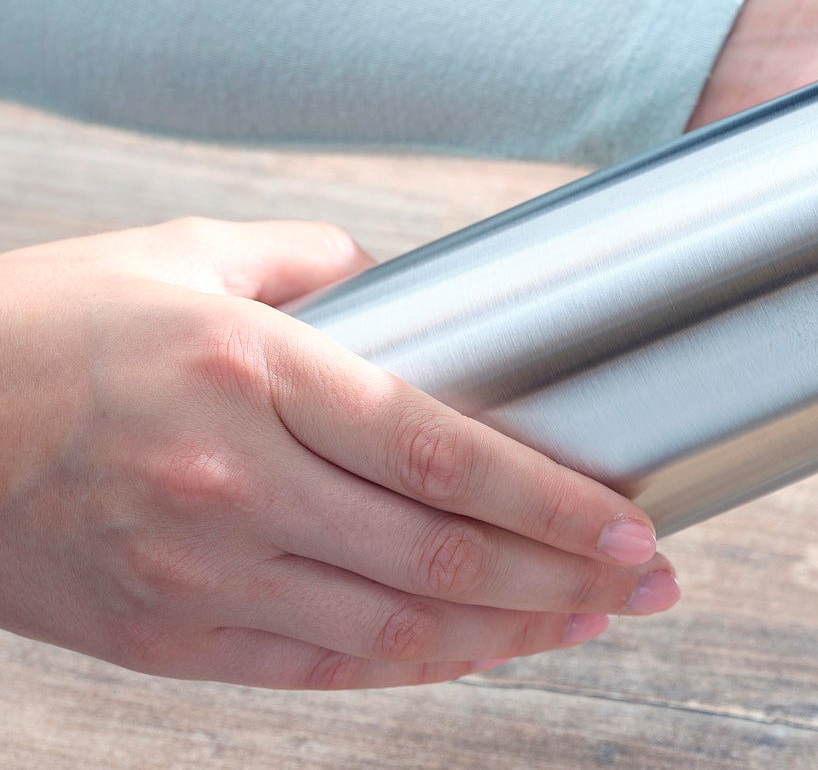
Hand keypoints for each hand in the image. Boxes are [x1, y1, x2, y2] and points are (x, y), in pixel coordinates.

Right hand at [0, 219, 680, 689]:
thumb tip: (393, 278)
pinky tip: (475, 651)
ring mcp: (199, 571)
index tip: (630, 523)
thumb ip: (308, 262)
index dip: (554, 501)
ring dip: (509, 633)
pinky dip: (411, 666)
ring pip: (394, 628)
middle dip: (566, 577)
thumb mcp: (183, 254)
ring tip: (589, 624)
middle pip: (441, 555)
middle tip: (649, 584)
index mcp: (256, 375)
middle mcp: (235, 482)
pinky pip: (317, 670)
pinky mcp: (166, 636)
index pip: (444, 455)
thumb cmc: (45, 330)